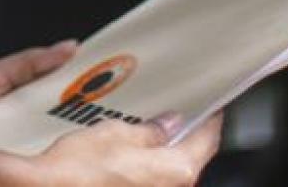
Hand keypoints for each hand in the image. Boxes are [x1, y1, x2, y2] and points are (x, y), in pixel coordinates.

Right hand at [33, 114, 222, 186]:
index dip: (209, 120)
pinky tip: (128, 158)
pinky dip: (146, 171)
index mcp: (176, 171)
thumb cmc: (77, 169)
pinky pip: (150, 185)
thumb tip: (167, 124)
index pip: (207, 141)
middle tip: (173, 116)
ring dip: (162, 156)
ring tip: (144, 134)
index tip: (210, 108)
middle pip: (189, 161)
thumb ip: (150, 130)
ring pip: (168, 175)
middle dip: (182, 138)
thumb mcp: (115, 132)